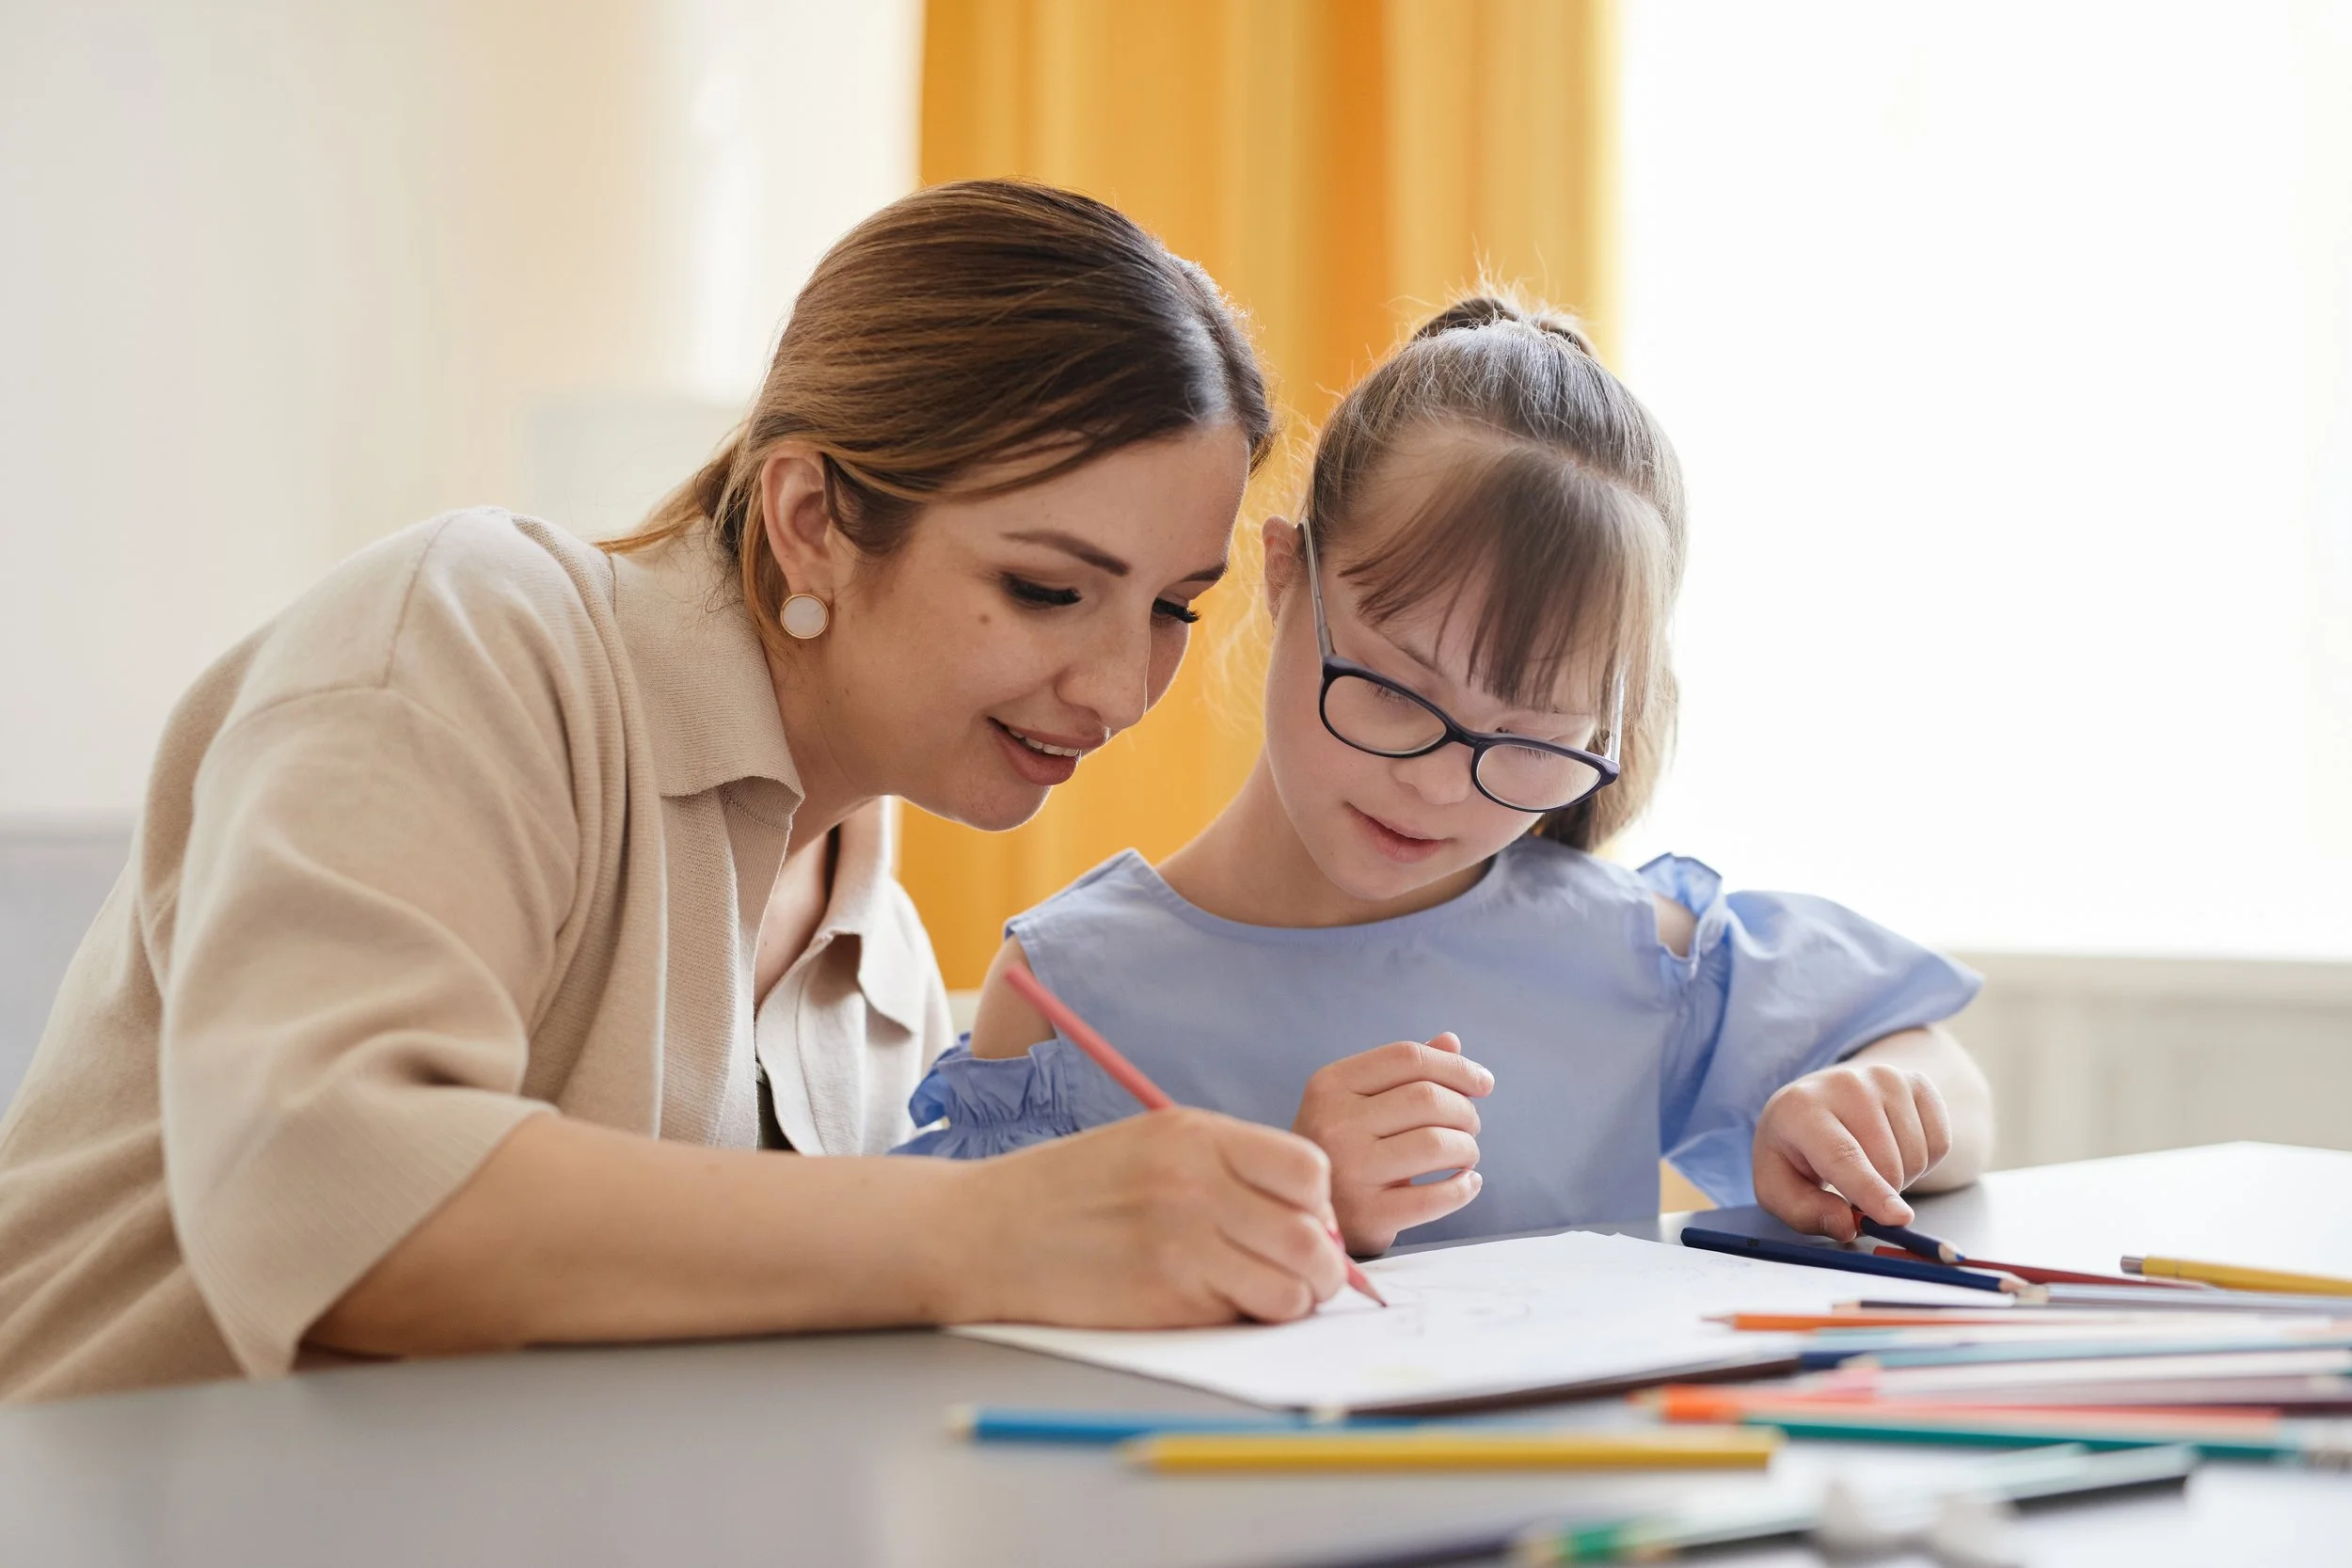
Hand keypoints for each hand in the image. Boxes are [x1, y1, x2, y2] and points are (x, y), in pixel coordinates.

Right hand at [950, 1108, 1347, 1326]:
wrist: (985, 1233)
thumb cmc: (1069, 1192)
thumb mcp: (1150, 1146)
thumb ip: (1226, 1169)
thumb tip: (1309, 1218)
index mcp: (1196, 1134)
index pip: (1309, 1169)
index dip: (1317, 1204)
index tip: (1299, 1222)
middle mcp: (1197, 1181)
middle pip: (1313, 1233)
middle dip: (1320, 1264)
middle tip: (1301, 1275)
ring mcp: (1184, 1239)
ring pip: (1296, 1283)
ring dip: (1294, 1298)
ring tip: (1264, 1296)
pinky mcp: (1167, 1295)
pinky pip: (1251, 1314)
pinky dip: (1251, 1319)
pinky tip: (1220, 1307)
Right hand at [1292, 1033, 1491, 1255]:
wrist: (1302, 1211)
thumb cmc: (1340, 1147)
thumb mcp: (1356, 1101)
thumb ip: (1402, 1071)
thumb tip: (1451, 1041)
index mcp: (1330, 1084)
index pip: (1407, 1057)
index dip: (1456, 1066)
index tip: (1484, 1083)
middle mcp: (1334, 1123)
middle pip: (1428, 1098)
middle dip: (1465, 1110)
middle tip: (1471, 1125)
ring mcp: (1349, 1170)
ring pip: (1436, 1144)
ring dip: (1467, 1148)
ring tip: (1466, 1154)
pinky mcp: (1368, 1215)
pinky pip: (1435, 1197)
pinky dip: (1464, 1188)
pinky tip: (1468, 1183)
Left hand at [1752, 1059, 1952, 1239]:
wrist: (1816, 1100)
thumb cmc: (1795, 1150)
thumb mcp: (1779, 1187)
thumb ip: (1806, 1213)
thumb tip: (1849, 1225)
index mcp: (1801, 1109)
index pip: (1843, 1155)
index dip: (1870, 1190)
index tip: (1898, 1218)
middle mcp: (1846, 1084)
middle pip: (1888, 1164)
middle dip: (1879, 1196)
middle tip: (1852, 1186)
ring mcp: (1885, 1078)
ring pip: (1917, 1157)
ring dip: (1901, 1178)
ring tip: (1869, 1162)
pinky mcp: (1917, 1081)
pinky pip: (1940, 1143)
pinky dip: (1923, 1161)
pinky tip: (1893, 1147)